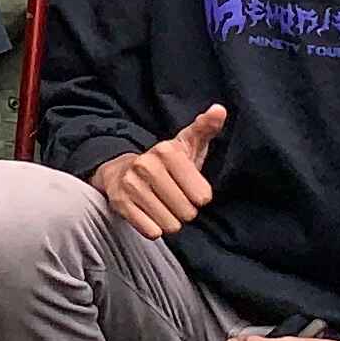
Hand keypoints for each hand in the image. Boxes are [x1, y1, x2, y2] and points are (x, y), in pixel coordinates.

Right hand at [92, 103, 226, 241]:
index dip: (199, 196)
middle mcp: (146, 166)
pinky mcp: (120, 203)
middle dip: (185, 210)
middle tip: (174, 197)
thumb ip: (205, 128)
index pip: (202, 196)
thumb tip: (219, 109)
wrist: (121, 170)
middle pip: (187, 212)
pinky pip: (151, 231)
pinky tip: (149, 214)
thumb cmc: (165, 162)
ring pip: (170, 225)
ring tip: (162, 205)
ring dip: (170, 221)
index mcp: (167, 151)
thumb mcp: (186, 143)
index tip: (189, 187)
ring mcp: (131, 185)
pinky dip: (154, 228)